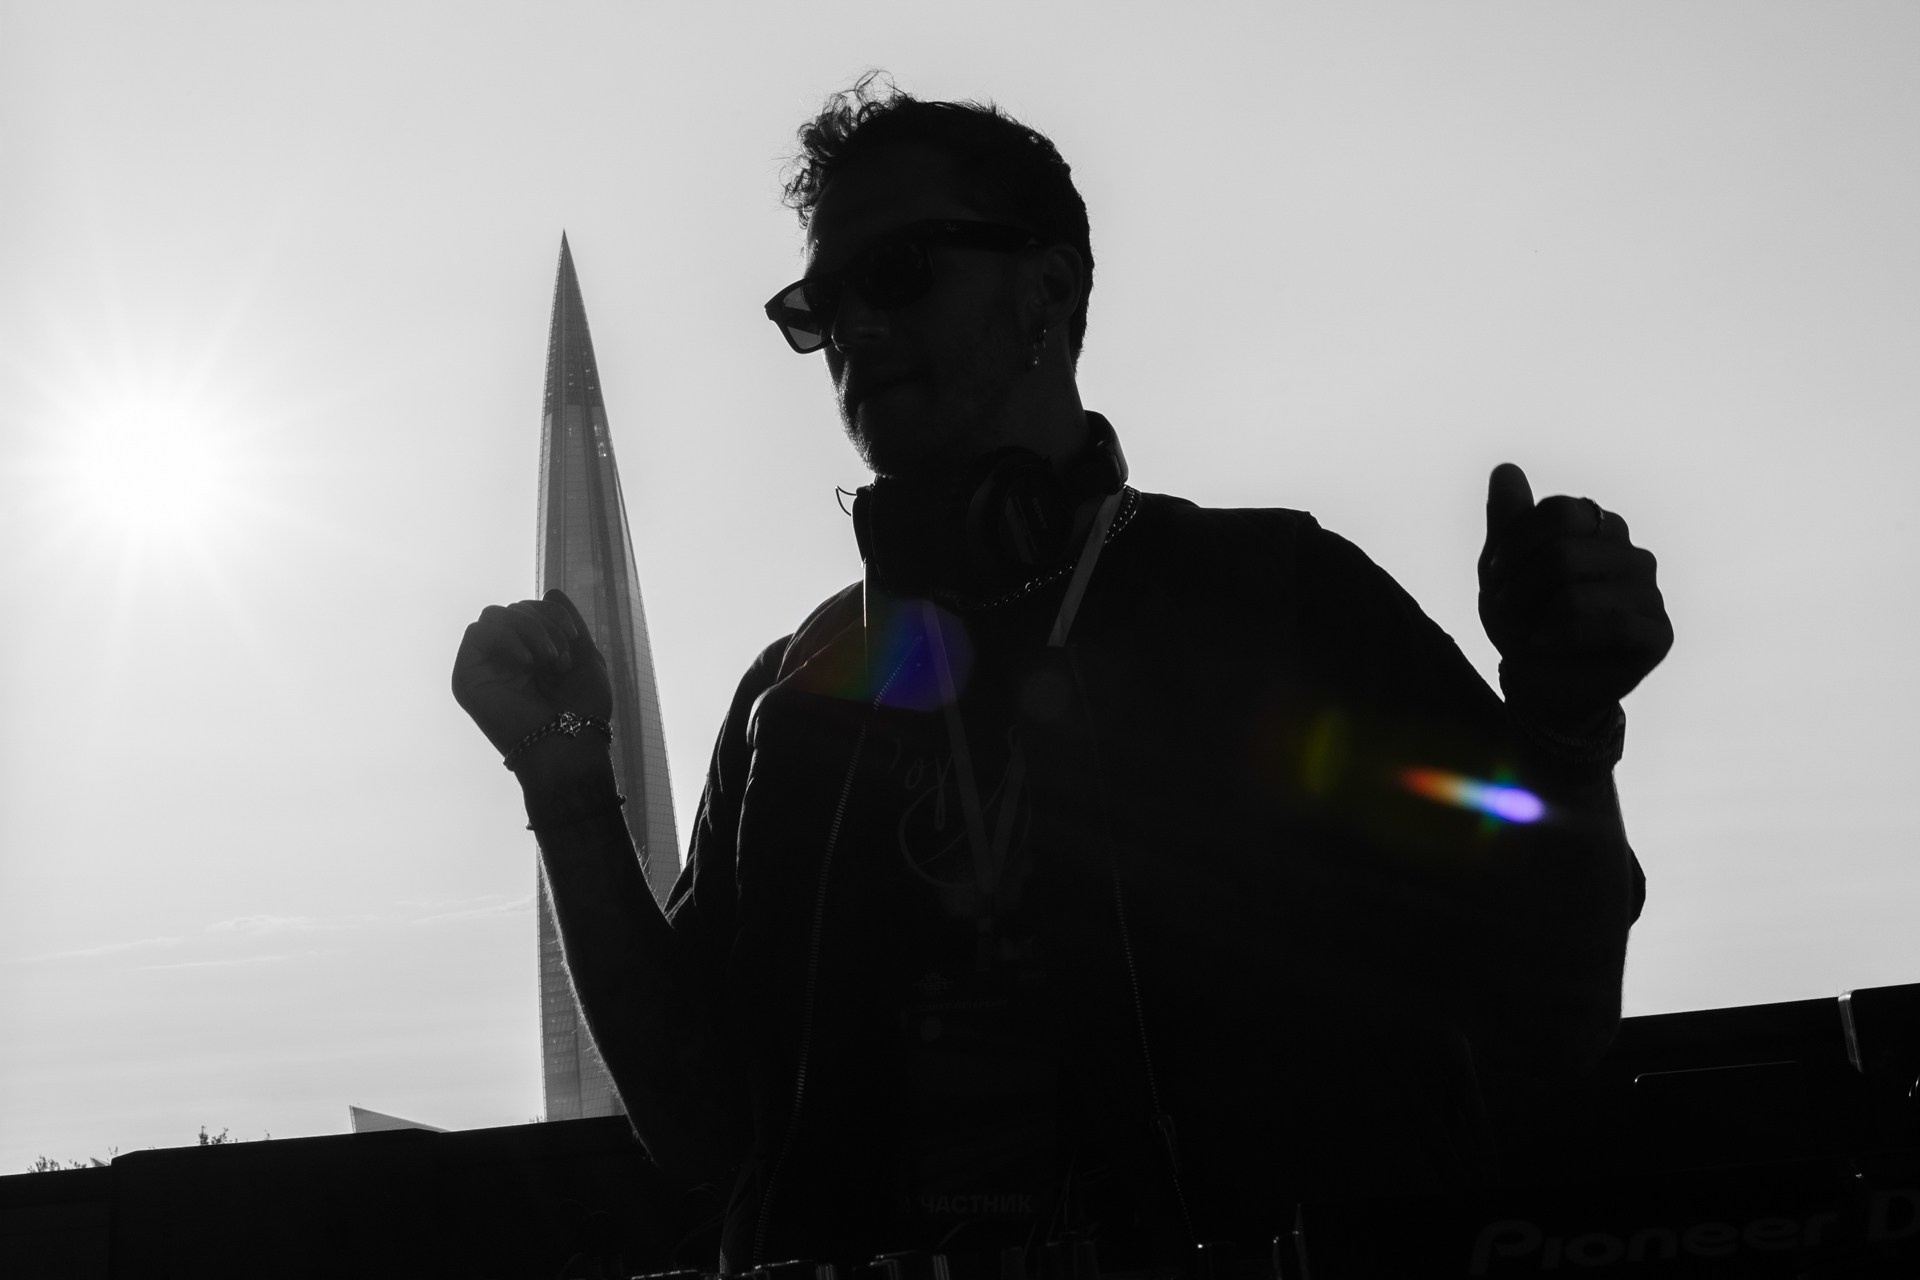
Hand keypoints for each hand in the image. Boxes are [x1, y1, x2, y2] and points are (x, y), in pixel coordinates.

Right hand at [451, 589, 611, 759]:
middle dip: (544, 624)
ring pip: (496, 615)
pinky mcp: (467, 677)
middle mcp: (506, 659)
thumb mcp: (585, 657)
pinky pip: (477, 631)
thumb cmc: (584, 711)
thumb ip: (567, 622)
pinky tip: (525, 661)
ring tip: (549, 660)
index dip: (553, 614)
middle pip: (514, 610)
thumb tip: (551, 589)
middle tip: (560, 658)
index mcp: (532, 655)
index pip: (531, 612)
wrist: (570, 745)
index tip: (574, 638)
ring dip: (529, 629)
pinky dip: (505, 637)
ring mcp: (486, 667)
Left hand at [1478, 463, 1672, 734]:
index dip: (1515, 546)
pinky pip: (1607, 625)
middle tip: (1508, 612)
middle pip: (1564, 550)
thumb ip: (1507, 518)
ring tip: (1530, 633)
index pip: (1559, 511)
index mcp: (1601, 527)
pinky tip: (1544, 647)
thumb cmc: (1524, 619)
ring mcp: (1649, 591)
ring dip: (1535, 618)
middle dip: (1520, 587)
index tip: (1495, 578)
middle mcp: (1632, 552)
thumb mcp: (1503, 565)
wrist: (1535, 682)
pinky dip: (1560, 639)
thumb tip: (1505, 469)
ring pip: (1577, 591)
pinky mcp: (1658, 633)